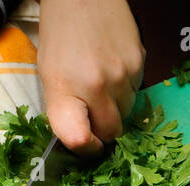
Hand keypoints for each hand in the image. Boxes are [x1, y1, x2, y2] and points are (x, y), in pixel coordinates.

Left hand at [38, 0, 145, 152]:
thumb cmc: (61, 33)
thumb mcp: (49, 74)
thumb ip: (64, 109)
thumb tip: (82, 138)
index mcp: (65, 89)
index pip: (79, 139)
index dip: (85, 148)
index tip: (87, 143)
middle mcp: (97, 86)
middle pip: (111, 132)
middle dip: (103, 128)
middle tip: (93, 111)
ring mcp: (122, 76)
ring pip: (126, 113)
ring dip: (116, 106)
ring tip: (102, 81)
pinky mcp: (139, 65)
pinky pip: (137, 92)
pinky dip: (126, 88)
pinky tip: (113, 68)